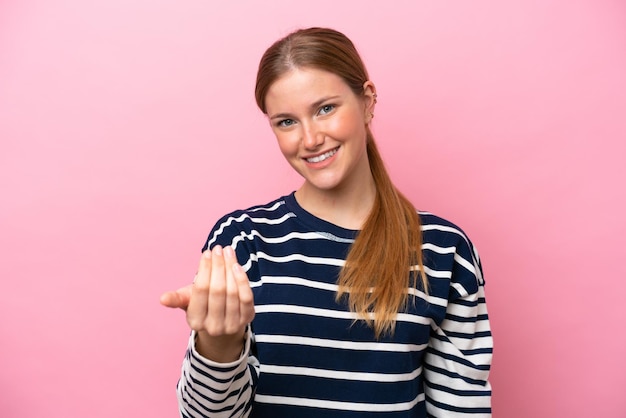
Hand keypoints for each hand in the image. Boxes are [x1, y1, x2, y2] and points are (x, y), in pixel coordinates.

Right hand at [161, 245, 254, 361]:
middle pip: (217, 290)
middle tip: (218, 249)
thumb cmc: (202, 305)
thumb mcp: (188, 301)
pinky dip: (242, 279)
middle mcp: (214, 326)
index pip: (200, 290)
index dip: (204, 269)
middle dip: (218, 266)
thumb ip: (177, 298)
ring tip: (227, 252)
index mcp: (195, 321)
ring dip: (230, 268)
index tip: (206, 253)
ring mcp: (232, 324)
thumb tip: (162, 299)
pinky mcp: (248, 318)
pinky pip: (246, 297)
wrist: (223, 322)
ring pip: (232, 292)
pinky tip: (237, 265)